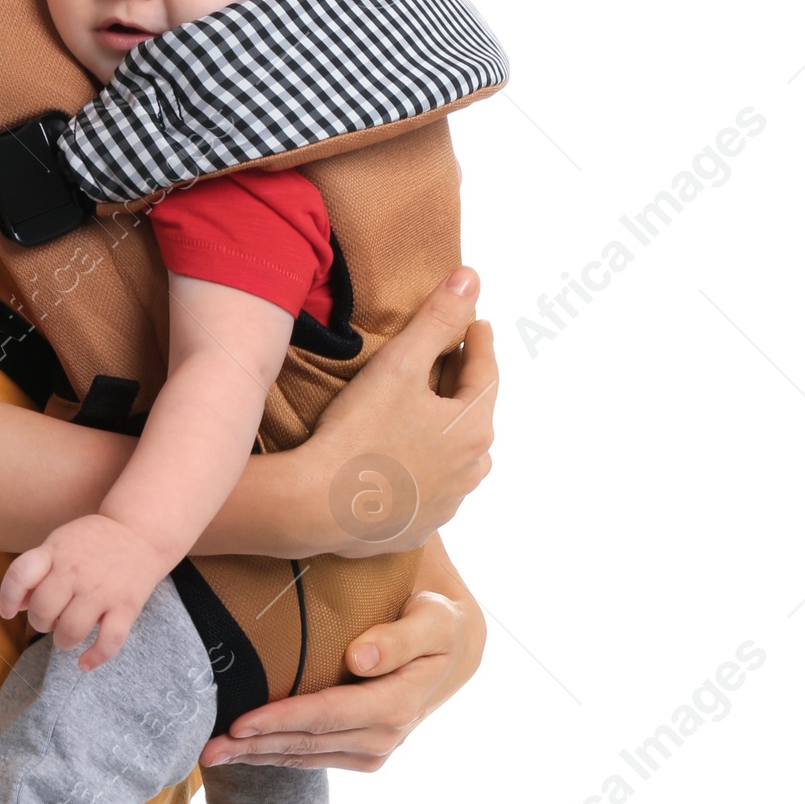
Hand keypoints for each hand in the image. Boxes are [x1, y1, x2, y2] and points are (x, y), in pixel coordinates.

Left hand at [0, 514, 167, 669]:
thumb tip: (17, 605)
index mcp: (56, 552)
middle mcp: (76, 571)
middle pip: (43, 609)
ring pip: (70, 630)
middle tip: (51, 620)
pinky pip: (109, 641)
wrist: (142, 531)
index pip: (20, 575)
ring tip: (68, 635)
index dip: (7, 598)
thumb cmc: (95, 541)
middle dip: (41, 623)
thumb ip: (38, 571)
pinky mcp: (126, 607)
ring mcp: (102, 591)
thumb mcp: (60, 543)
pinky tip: (85, 662)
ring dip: (63, 641)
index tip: (8, 611)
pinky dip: (95, 657)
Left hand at [197, 574, 483, 773]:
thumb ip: (399, 639)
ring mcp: (375, 749)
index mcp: (401, 702)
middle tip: (207, 748)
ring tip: (212, 753)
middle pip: (310, 743)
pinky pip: (313, 756)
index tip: (239, 721)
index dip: (282, 719)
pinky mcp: (363, 751)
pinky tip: (242, 751)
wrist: (453, 646)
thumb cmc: (436, 619)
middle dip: (256, 747)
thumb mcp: (433, 620)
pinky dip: (276, 755)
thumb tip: (359, 660)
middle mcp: (387, 735)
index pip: (329, 714)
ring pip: (306, 756)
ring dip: (258, 758)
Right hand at [291, 269, 496, 557]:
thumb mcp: (400, 364)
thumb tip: (471, 278)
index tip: (478, 323)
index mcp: (473, 427)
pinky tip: (407, 461)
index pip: (486, 373)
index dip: (480, 342)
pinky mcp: (419, 526)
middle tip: (454, 360)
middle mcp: (470, 469)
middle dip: (466, 385)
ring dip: (450, 431)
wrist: (318, 507)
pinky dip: (427, 468)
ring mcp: (447, 502)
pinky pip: (433, 489)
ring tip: (433, 413)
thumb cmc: (358, 432)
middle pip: (475, 415)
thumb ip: (437, 318)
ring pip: (459, 457)